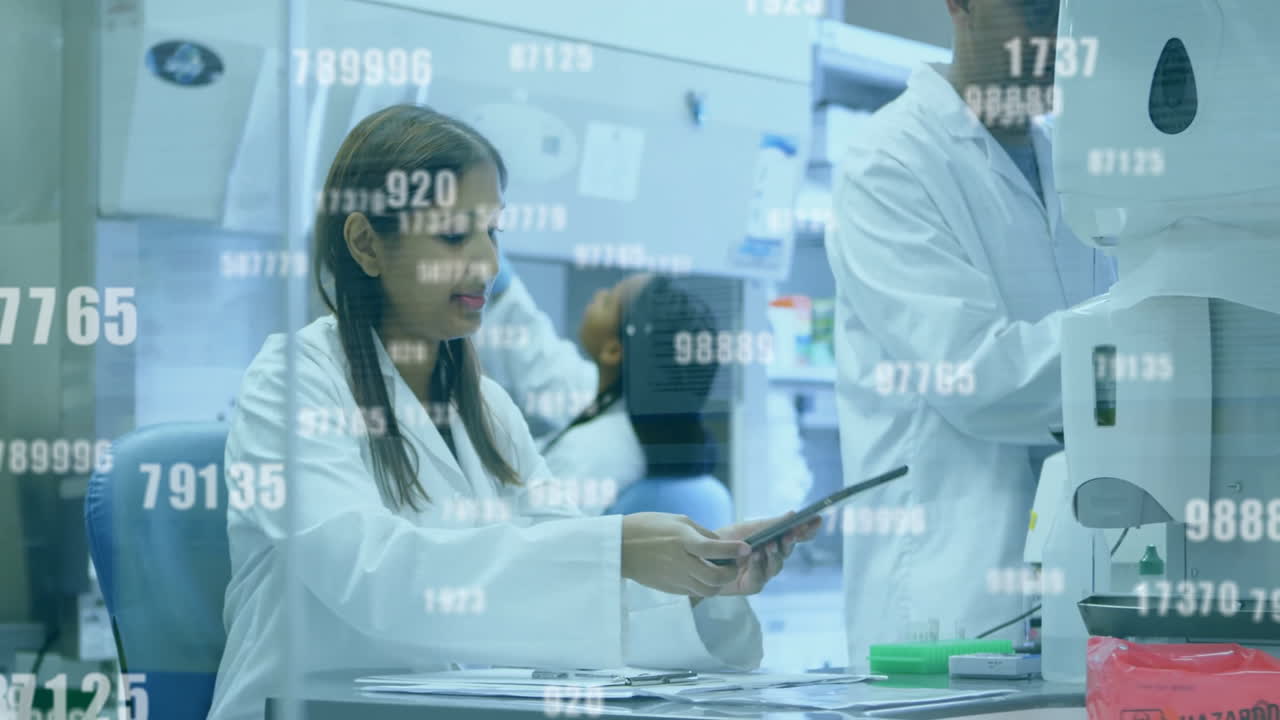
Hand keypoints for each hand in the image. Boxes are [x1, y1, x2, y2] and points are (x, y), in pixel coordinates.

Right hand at [621, 513, 750, 596]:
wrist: (620, 547)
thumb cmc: (648, 527)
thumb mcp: (678, 521)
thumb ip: (702, 533)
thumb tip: (721, 545)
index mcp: (682, 541)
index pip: (713, 549)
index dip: (733, 550)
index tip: (747, 548)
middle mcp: (680, 562)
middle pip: (715, 577)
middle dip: (730, 572)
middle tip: (735, 564)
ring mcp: (676, 578)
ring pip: (708, 590)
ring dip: (720, 583)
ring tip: (721, 571)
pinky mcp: (671, 589)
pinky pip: (696, 592)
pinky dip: (705, 586)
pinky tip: (704, 576)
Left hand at [709, 512, 821, 595]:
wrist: (700, 556)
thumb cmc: (725, 541)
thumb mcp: (748, 528)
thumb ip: (771, 524)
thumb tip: (794, 514)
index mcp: (774, 542)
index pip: (796, 537)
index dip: (807, 530)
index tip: (816, 519)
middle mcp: (771, 559)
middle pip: (787, 552)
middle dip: (791, 541)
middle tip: (791, 532)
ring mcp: (762, 574)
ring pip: (776, 566)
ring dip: (774, 555)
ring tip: (770, 544)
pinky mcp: (750, 586)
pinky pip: (759, 579)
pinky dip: (758, 567)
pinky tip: (755, 557)